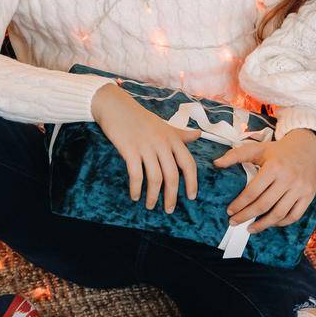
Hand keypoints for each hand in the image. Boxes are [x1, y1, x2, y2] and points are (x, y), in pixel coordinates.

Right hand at [90, 82, 201, 212]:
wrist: (116, 107)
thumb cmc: (141, 118)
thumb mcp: (164, 125)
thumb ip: (180, 134)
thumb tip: (199, 134)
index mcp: (173, 138)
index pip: (188, 163)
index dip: (192, 182)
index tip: (191, 197)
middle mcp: (162, 143)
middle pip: (172, 175)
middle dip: (172, 196)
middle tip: (169, 209)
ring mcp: (146, 146)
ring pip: (155, 178)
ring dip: (153, 196)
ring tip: (150, 206)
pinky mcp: (129, 150)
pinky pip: (136, 174)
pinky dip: (136, 188)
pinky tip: (135, 196)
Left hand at [218, 129, 315, 233]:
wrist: (307, 148)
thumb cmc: (278, 151)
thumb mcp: (257, 149)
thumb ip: (236, 155)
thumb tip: (216, 163)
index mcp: (274, 166)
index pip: (253, 191)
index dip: (239, 204)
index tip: (230, 211)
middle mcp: (289, 178)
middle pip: (264, 205)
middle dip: (246, 216)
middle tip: (233, 222)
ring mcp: (300, 188)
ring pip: (279, 213)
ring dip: (262, 224)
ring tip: (249, 228)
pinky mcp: (309, 195)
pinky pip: (294, 216)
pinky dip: (281, 223)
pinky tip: (270, 223)